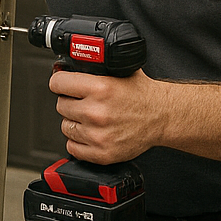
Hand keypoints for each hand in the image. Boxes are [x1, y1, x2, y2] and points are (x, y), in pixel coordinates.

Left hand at [50, 70, 165, 162]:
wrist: (163, 116)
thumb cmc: (142, 95)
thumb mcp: (118, 71)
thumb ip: (92, 69)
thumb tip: (65, 67)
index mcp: (100, 88)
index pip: (58, 83)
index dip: (60, 82)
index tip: (63, 85)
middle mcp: (97, 112)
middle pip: (60, 105)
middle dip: (70, 102)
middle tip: (85, 102)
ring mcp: (98, 135)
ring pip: (65, 127)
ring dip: (75, 122)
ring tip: (92, 118)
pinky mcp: (102, 153)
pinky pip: (72, 147)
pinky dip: (79, 142)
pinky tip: (92, 133)